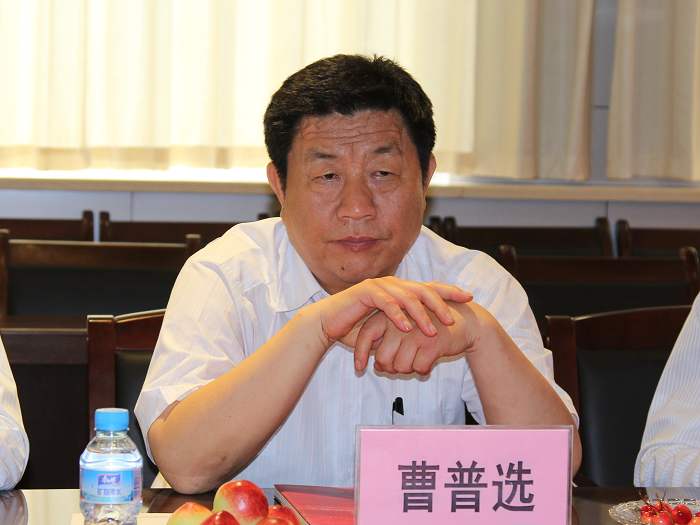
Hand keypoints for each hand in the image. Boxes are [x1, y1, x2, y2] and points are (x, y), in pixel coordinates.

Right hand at [305, 276, 471, 348]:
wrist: (327, 324)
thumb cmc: (355, 328)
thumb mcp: (386, 330)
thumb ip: (405, 329)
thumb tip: (430, 340)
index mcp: (399, 290)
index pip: (428, 288)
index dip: (449, 291)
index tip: (468, 297)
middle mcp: (391, 284)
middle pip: (422, 290)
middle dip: (440, 303)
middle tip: (453, 318)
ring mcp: (379, 286)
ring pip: (406, 297)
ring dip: (420, 315)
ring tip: (432, 330)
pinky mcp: (366, 292)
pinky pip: (386, 303)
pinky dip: (397, 315)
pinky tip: (406, 327)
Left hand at [353, 301, 489, 373]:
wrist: (463, 321)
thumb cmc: (430, 326)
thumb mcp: (405, 326)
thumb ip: (387, 340)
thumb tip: (377, 366)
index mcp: (390, 314)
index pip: (365, 335)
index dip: (360, 354)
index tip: (359, 369)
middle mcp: (400, 322)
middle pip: (383, 359)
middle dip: (391, 369)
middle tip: (403, 365)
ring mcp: (415, 333)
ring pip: (401, 367)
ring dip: (409, 370)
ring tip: (418, 360)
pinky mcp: (431, 344)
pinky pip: (419, 368)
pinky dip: (424, 370)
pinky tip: (429, 361)